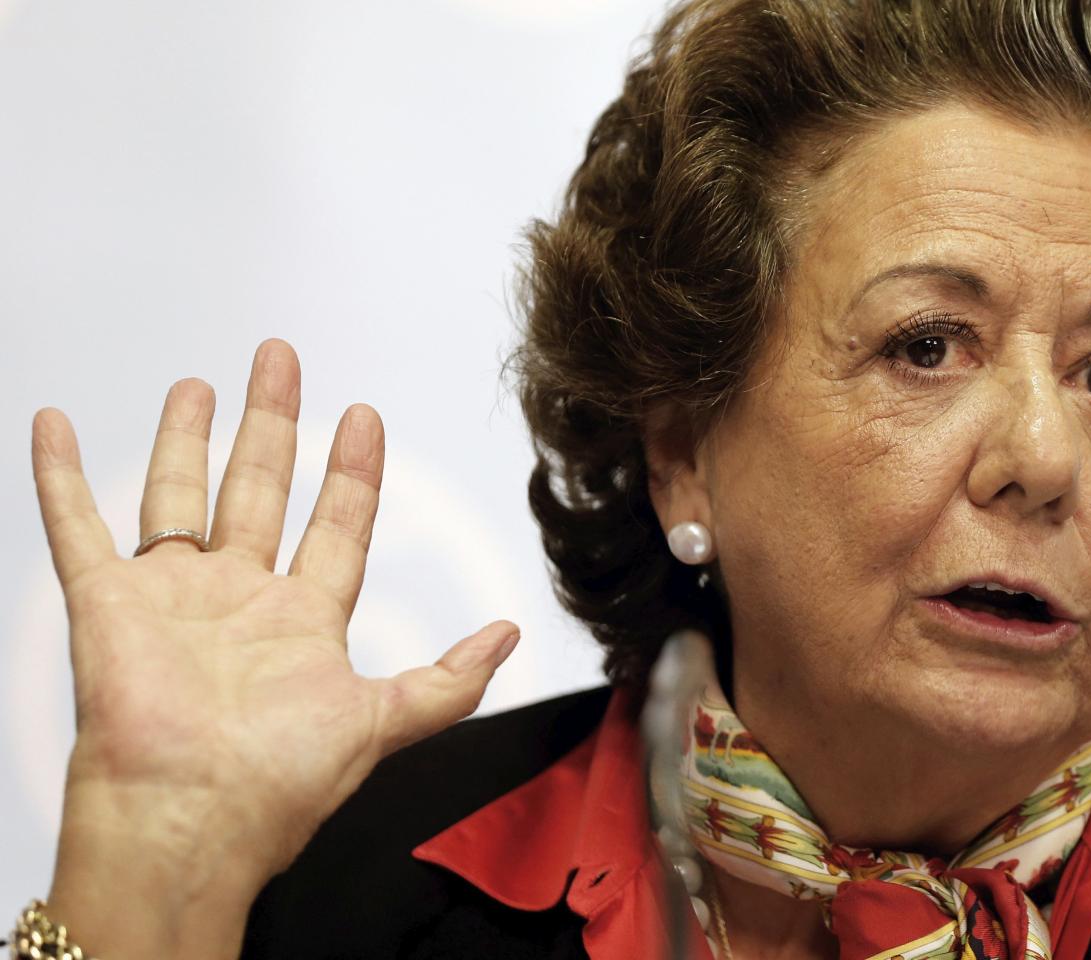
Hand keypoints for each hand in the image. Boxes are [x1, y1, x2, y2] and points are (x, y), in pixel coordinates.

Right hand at [29, 339, 519, 952]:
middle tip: (282, 359)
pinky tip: (55, 424)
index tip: (363, 415)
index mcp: (302, 622)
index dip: (353, 472)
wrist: (189, 819)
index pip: (337, 525)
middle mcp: (238, 601)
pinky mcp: (108, 604)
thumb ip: (449, 680)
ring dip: (187, 438)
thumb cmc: (279, 784)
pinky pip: (77, 527)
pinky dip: (61, 476)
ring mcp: (172, 598)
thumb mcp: (385, 722)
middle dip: (273, 422)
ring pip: (179, 494)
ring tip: (200, 382)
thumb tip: (509, 634)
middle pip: (261, 490)